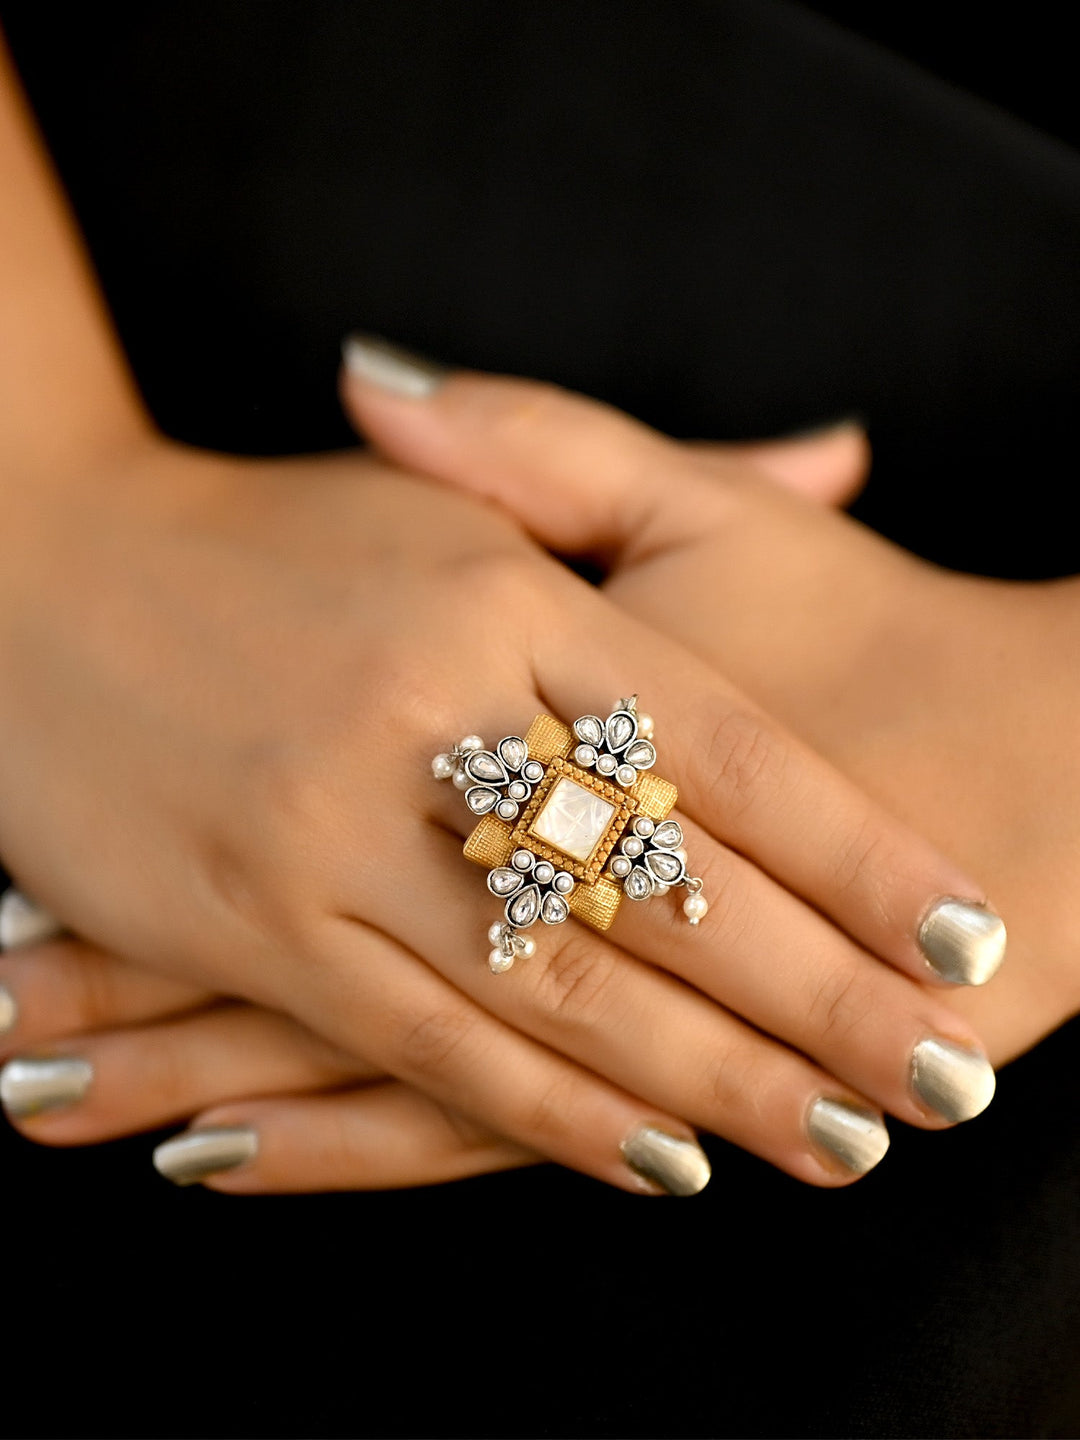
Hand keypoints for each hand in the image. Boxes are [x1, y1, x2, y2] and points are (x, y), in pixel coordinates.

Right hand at [0, 412, 1000, 1198]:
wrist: (26, 563)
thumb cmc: (263, 530)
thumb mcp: (447, 486)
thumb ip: (641, 480)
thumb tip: (840, 459)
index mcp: (497, 590)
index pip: (719, 742)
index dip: (853, 847)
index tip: (959, 926)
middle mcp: (427, 708)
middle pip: (664, 884)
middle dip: (822, 993)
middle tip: (941, 1072)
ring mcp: (332, 826)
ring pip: (559, 989)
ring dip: (710, 1081)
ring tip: (836, 1140)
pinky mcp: (249, 918)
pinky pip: (425, 1043)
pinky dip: (545, 1115)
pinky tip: (651, 1160)